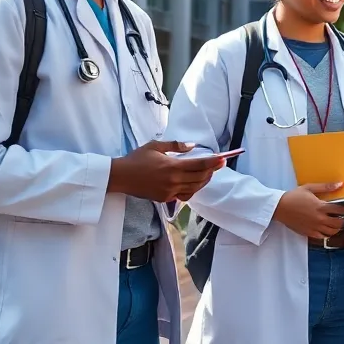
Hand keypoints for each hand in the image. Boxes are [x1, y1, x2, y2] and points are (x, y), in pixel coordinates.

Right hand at [107, 141, 225, 202]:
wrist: (121, 176)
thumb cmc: (137, 158)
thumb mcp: (156, 146)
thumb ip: (176, 145)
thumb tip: (192, 146)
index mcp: (172, 166)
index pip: (199, 165)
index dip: (213, 163)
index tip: (223, 159)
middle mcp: (173, 181)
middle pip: (200, 177)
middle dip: (212, 171)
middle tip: (219, 164)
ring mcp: (169, 191)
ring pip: (194, 188)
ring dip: (204, 181)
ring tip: (209, 173)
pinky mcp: (165, 198)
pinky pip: (185, 195)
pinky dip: (193, 189)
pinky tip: (194, 183)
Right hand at [273, 183, 343, 239]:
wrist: (280, 207)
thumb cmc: (294, 196)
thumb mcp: (310, 188)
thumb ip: (326, 187)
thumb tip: (341, 184)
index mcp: (321, 207)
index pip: (340, 210)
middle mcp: (319, 219)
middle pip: (338, 223)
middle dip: (342, 219)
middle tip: (341, 215)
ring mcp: (314, 227)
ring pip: (332, 232)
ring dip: (336, 227)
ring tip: (335, 222)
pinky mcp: (308, 233)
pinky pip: (322, 237)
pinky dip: (327, 234)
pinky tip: (326, 229)